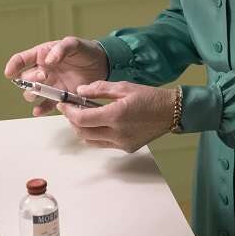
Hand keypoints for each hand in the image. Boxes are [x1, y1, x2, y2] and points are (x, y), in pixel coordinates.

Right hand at [4, 36, 108, 115]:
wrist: (102, 65)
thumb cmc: (85, 51)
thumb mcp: (74, 44)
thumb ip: (61, 49)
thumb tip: (47, 60)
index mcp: (42, 55)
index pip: (21, 59)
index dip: (13, 65)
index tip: (9, 73)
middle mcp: (42, 71)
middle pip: (25, 78)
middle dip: (29, 79)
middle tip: (43, 76)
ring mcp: (50, 85)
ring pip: (32, 93)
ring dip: (32, 94)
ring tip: (41, 92)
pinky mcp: (59, 98)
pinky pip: (45, 105)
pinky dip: (40, 109)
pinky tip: (38, 111)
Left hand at [57, 81, 174, 152]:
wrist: (170, 112)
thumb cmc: (149, 97)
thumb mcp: (123, 87)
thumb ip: (99, 89)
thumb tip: (80, 91)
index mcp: (116, 115)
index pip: (82, 119)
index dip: (68, 112)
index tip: (63, 104)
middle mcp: (117, 133)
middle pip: (83, 133)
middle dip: (72, 121)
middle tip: (70, 109)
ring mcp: (122, 144)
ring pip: (91, 141)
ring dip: (82, 129)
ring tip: (82, 116)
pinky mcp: (126, 148)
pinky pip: (103, 144)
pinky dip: (95, 134)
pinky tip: (98, 123)